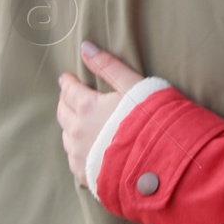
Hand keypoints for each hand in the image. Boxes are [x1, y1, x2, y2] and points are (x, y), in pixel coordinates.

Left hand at [56, 41, 144, 188]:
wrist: (161, 162)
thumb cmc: (151, 119)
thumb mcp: (134, 86)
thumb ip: (109, 66)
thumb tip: (85, 47)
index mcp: (87, 108)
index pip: (69, 91)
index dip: (68, 82)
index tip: (66, 77)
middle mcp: (78, 132)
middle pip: (63, 114)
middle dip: (65, 102)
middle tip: (69, 96)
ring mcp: (81, 156)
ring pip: (66, 138)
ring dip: (70, 126)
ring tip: (78, 121)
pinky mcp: (87, 176)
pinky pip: (74, 160)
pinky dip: (77, 150)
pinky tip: (87, 149)